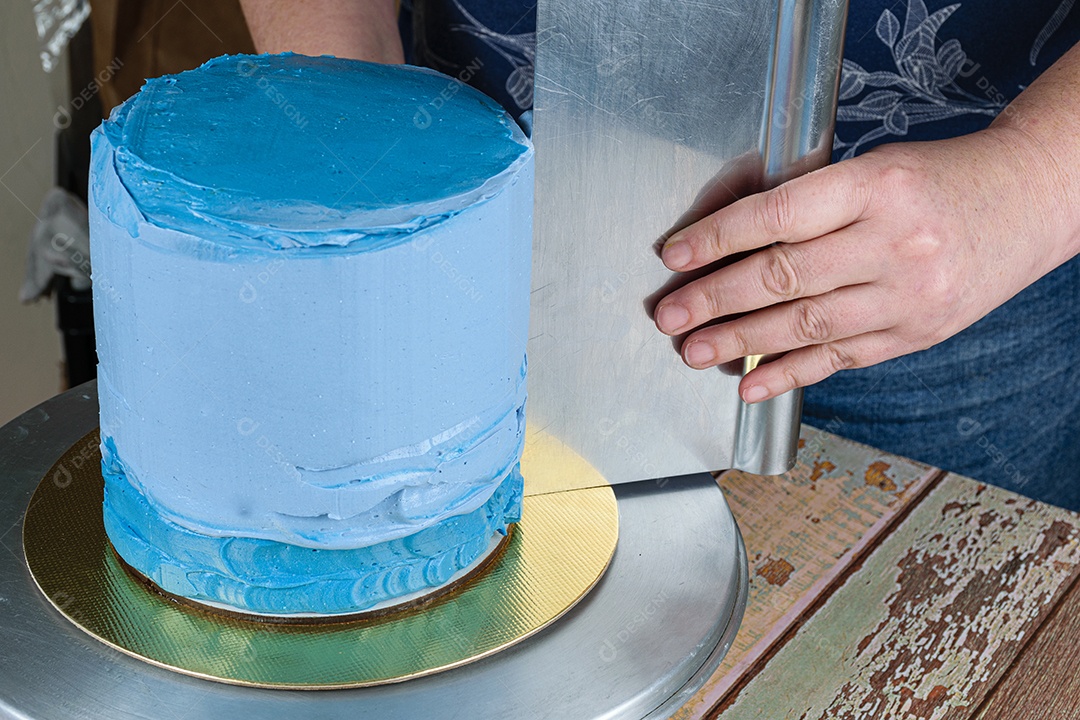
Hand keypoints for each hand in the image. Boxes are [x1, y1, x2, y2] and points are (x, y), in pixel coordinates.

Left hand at [653, 126, 1075, 403]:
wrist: (1028, 201)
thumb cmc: (938, 179)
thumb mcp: (873, 168)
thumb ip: (808, 202)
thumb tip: (724, 240)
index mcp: (876, 186)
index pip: (780, 214)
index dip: (719, 237)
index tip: (676, 254)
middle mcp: (894, 242)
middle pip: (785, 276)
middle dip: (716, 299)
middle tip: (670, 315)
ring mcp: (908, 295)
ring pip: (807, 325)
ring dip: (740, 342)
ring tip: (694, 350)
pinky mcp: (915, 334)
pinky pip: (840, 359)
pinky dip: (788, 375)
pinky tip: (749, 384)